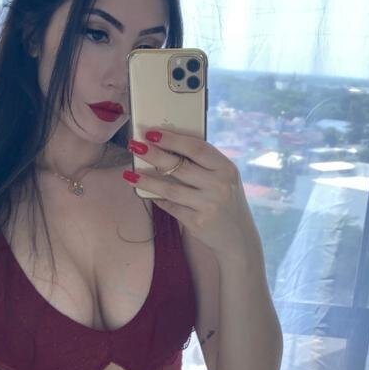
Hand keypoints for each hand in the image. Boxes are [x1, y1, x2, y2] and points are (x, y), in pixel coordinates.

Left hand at [127, 128, 256, 257]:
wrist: (239, 236)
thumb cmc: (226, 200)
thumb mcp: (223, 178)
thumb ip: (203, 164)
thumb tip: (165, 148)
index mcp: (226, 168)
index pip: (196, 148)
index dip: (172, 139)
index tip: (151, 133)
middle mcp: (219, 185)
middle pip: (179, 166)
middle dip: (154, 155)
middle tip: (134, 146)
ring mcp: (208, 205)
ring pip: (170, 189)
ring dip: (147, 180)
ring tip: (130, 174)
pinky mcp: (197, 222)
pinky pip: (171, 207)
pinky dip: (158, 200)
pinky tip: (147, 194)